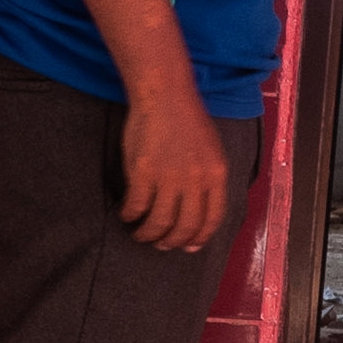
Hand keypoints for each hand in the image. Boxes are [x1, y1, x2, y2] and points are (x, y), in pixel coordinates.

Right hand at [119, 94, 227, 251]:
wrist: (165, 95)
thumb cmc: (186, 120)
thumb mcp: (212, 150)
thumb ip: (208, 178)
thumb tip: (200, 207)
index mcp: (216, 175)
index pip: (212, 219)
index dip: (199, 238)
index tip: (189, 247)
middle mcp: (196, 180)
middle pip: (185, 226)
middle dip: (172, 241)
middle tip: (160, 244)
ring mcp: (169, 177)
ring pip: (159, 222)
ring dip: (149, 234)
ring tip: (141, 234)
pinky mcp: (144, 173)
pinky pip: (136, 206)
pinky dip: (130, 215)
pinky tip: (126, 214)